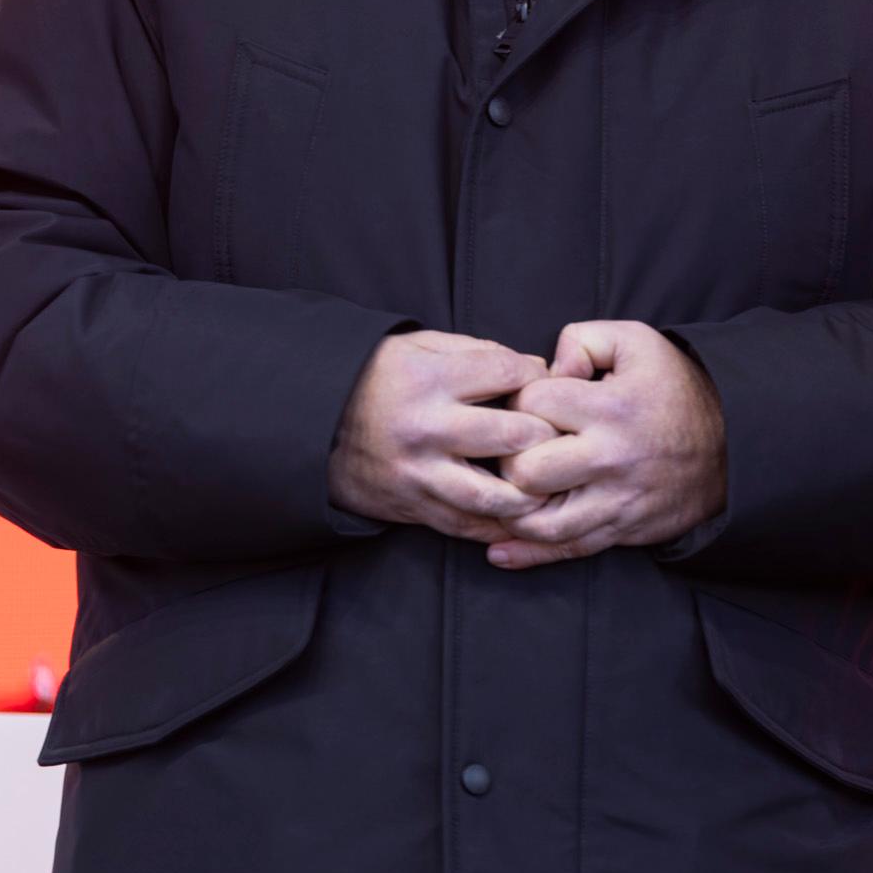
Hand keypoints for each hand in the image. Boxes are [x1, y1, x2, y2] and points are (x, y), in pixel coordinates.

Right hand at [329, 329, 552, 539]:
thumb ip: (477, 352)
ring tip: (549, 482)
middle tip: (561, 434)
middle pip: (514, 435)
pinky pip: (465, 525)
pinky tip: (522, 516)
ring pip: (494, 495)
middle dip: (547, 434)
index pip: (509, 374)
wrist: (311, 423)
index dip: (537, 376)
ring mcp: (417, 473)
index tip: (543, 383)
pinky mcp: (411, 506)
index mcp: (428, 379)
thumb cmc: (378, 378)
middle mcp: (425, 428)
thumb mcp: (420, 346)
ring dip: (531, 492)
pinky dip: (499, 525)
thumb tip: (535, 370)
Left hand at [487, 320, 727, 570]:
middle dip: (510, 459)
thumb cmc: (675, 389)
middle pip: (526, 471)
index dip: (520, 399)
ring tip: (514, 490)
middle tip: (518, 449)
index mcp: (613, 408)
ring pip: (540, 522)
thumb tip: (547, 369)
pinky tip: (499, 549)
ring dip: (515, 509)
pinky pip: (567, 551)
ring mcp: (618, 500)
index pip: (532, 404)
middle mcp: (613, 458)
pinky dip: (528, 554)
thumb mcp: (637, 343)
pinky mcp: (624, 528)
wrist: (735, 444)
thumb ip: (582, 339)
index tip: (533, 403)